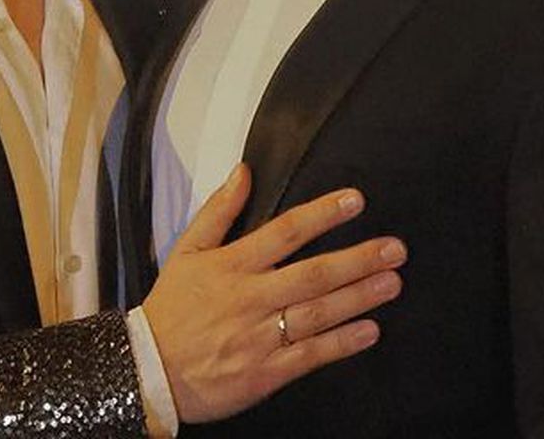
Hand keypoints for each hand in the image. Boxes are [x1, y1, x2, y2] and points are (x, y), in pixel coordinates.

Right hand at [141, 163, 405, 423]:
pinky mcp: (266, 372)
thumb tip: (243, 172)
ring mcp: (260, 337)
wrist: (149, 370)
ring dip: (358, 297)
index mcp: (232, 266)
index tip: (355, 201)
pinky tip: (369, 330)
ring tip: (391, 282)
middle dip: (357, 259)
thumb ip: (218, 211)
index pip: (284, 232)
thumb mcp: (186, 252)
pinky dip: (342, 343)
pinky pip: (311, 355)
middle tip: (394, 248)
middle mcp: (250, 299)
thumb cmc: (171, 310)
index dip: (322, 215)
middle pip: (312, 274)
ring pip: (317, 313)